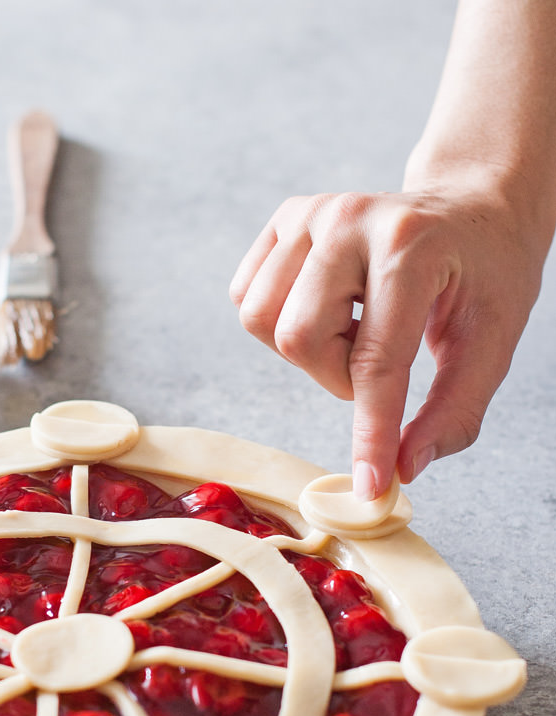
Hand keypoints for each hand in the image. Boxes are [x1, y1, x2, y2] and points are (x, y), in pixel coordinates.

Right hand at [229, 188, 541, 497]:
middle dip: (336, 377)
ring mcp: (310, 212)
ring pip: (262, 320)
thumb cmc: (485, 273)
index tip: (369, 485)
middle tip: (376, 366)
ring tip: (354, 332)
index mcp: (410, 246)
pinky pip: (247, 297)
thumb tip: (405, 468)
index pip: (376, 360)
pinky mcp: (285, 219)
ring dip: (309, 351)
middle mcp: (349, 218)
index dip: (371, 432)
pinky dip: (283, 323)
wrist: (472, 205)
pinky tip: (329, 311)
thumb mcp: (493, 344)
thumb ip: (455, 412)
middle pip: (298, 338)